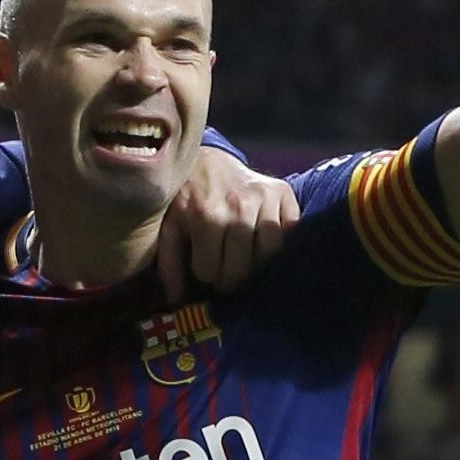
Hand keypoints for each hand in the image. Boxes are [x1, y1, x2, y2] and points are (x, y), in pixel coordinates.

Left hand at [154, 150, 299, 300]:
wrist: (204, 159)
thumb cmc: (184, 198)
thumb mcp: (168, 227)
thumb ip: (169, 264)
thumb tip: (177, 300)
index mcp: (206, 216)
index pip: (211, 271)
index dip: (205, 274)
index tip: (204, 266)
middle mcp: (238, 207)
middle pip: (241, 269)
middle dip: (229, 277)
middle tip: (225, 272)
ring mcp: (264, 197)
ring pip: (270, 253)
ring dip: (257, 264)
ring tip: (245, 261)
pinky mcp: (282, 191)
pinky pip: (291, 230)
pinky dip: (281, 242)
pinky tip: (263, 243)